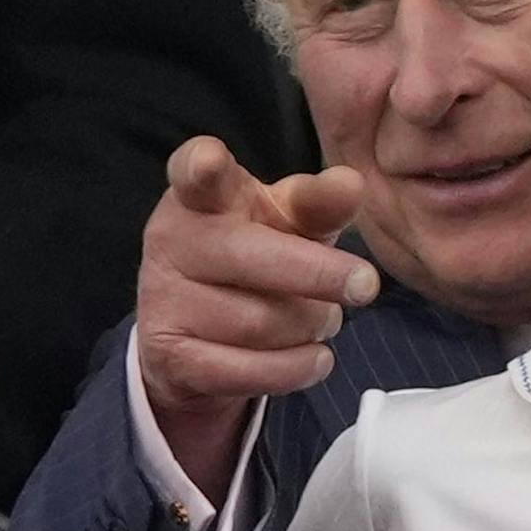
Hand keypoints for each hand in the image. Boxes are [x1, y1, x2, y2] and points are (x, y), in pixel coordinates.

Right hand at [137, 137, 377, 497]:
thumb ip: (320, 202)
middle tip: (367, 285)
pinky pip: (249, 370)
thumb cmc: (260, 253)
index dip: (201, 165)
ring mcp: (163, 298)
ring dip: (312, 325)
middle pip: (251, 256)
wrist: (199, 331)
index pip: (194, 172)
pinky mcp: (169, 355)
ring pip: (262, 322)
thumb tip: (351, 184)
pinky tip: (317, 358)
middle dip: (318, 273)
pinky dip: (296, 368)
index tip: (209, 160)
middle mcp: (172, 240)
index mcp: (201, 196)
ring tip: (322, 319)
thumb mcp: (291, 222)